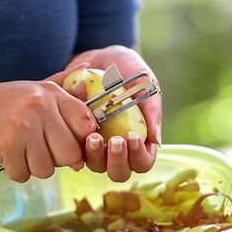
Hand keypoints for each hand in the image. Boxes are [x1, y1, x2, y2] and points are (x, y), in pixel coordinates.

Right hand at [0, 63, 96, 181]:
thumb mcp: (31, 93)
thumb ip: (61, 101)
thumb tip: (90, 104)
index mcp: (51, 92)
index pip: (87, 123)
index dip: (80, 140)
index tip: (66, 143)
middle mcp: (41, 105)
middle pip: (71, 153)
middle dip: (56, 159)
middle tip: (36, 149)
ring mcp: (25, 125)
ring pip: (48, 168)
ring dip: (32, 166)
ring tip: (18, 149)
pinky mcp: (8, 144)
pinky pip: (24, 174)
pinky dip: (14, 171)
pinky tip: (4, 154)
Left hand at [64, 45, 161, 181]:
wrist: (103, 58)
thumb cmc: (130, 72)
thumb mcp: (146, 85)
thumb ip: (152, 111)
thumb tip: (156, 141)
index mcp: (139, 139)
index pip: (142, 162)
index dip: (138, 156)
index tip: (133, 136)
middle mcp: (117, 146)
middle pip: (119, 172)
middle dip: (117, 161)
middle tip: (114, 140)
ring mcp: (97, 144)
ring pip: (96, 166)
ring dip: (95, 156)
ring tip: (93, 135)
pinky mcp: (77, 136)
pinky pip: (74, 150)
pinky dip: (75, 144)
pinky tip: (76, 131)